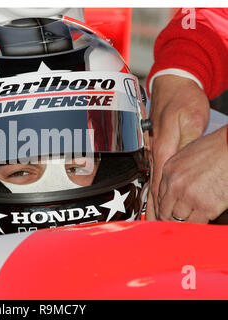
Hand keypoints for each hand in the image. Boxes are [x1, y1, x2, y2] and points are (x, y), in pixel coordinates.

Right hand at [146, 75, 209, 219]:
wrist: (172, 83)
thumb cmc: (182, 99)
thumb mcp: (190, 119)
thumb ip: (185, 144)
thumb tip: (179, 167)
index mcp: (162, 148)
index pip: (161, 183)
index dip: (160, 204)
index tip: (159, 220)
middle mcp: (154, 151)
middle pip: (153, 185)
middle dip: (152, 207)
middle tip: (150, 226)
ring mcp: (153, 148)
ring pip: (152, 180)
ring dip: (150, 199)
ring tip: (149, 216)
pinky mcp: (156, 145)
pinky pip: (153, 171)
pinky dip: (152, 186)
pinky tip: (152, 193)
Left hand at [157, 125, 227, 221]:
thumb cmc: (217, 149)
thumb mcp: (187, 156)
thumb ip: (178, 173)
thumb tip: (176, 188)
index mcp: (169, 170)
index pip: (159, 196)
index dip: (164, 206)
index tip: (167, 212)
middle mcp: (175, 184)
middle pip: (164, 210)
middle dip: (169, 218)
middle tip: (174, 224)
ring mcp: (189, 196)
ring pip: (178, 220)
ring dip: (183, 223)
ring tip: (188, 224)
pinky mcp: (205, 206)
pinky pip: (195, 224)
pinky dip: (197, 226)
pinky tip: (200, 223)